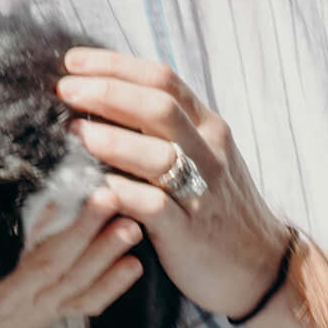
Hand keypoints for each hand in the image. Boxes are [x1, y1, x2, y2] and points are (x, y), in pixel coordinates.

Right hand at [0, 188, 145, 327]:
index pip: (47, 259)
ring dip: (109, 259)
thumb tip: (47, 205)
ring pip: (83, 290)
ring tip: (133, 231)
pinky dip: (111, 287)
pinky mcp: (53, 319)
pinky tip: (132, 266)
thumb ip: (6, 241)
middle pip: (70, 272)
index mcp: (5, 292)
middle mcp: (30, 307)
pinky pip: (86, 306)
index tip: (96, 198)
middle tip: (124, 209)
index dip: (75, 231)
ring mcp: (45, 315)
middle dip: (100, 240)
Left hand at [56, 47, 291, 323]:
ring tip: (74, 131)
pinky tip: (95, 186)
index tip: (73, 61)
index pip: (162, 79)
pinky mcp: (188, 232)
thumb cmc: (216, 204)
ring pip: (158, 155)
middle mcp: (208, 152)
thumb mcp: (202, 154)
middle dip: (108, 92)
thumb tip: (105, 93)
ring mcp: (201, 192)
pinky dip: (123, 193)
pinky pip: (153, 207)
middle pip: (158, 107)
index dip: (115, 65)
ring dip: (112, 140)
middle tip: (64, 89)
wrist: (262, 265)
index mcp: (208, 127)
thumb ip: (167, 127)